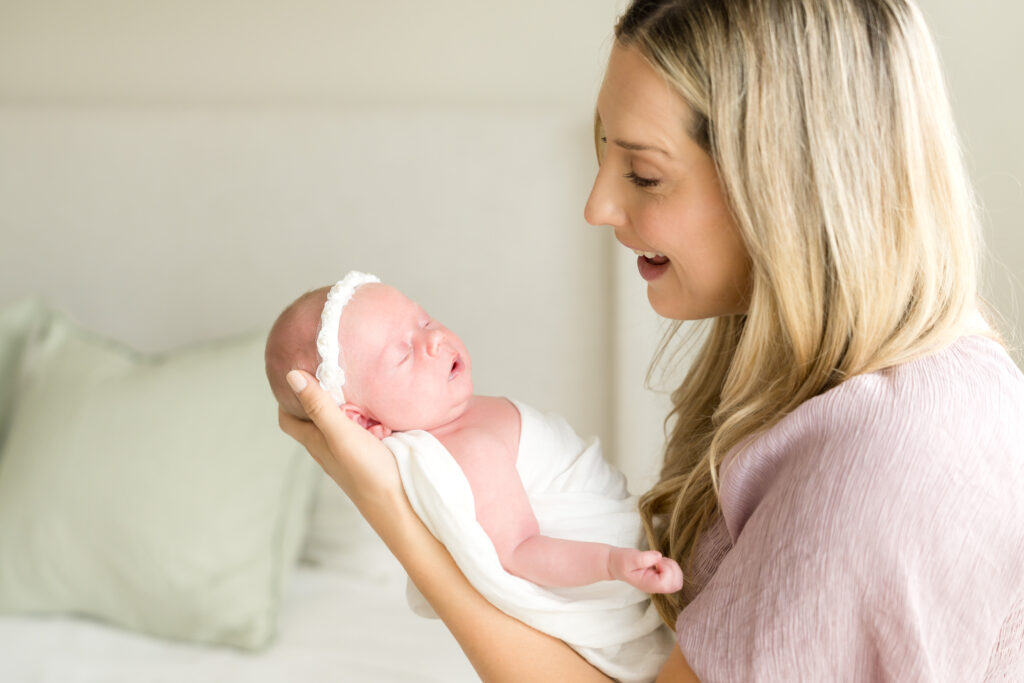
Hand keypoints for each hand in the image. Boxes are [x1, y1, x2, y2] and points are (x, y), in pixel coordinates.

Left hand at [278, 369, 404, 512]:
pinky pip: (363, 428)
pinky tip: (377, 405)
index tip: (297, 376)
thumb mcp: (340, 434)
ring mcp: (350, 451)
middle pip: (315, 416)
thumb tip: (291, 376)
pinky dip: (366, 414)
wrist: (399, 503)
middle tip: (332, 370)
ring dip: (346, 404)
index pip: (289, 419)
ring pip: (341, 421)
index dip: (287, 399)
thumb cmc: (367, 472)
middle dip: (320, 394)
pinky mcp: (371, 452)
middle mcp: (329, 446)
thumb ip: (319, 407)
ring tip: (355, 382)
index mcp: (315, 442)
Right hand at [608, 548, 683, 594]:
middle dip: (672, 568)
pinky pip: (675, 575)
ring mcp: (659, 583)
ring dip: (672, 566)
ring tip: (659, 561)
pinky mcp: (662, 578)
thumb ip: (642, 559)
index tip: (656, 561)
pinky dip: (672, 566)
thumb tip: (658, 557)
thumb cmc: (621, 561)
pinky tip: (661, 562)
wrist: (616, 564)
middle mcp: (655, 587)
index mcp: (647, 585)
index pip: (666, 582)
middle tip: (659, 561)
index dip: (666, 569)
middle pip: (676, 584)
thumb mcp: (628, 558)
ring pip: (678, 580)